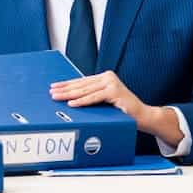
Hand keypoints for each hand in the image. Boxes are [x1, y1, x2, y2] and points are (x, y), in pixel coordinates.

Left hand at [50, 71, 185, 147]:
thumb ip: (93, 95)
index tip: (54, 87)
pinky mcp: (115, 92)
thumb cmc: (122, 111)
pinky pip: (94, 97)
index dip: (67, 84)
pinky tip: (71, 104)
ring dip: (69, 95)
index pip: (82, 81)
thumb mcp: (105, 100)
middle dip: (65, 89)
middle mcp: (108, 77)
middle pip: (82, 85)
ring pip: (86, 91)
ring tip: (57, 97)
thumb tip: (72, 96)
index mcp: (105, 77)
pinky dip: (82, 101)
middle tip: (52, 92)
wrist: (141, 116)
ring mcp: (112, 83)